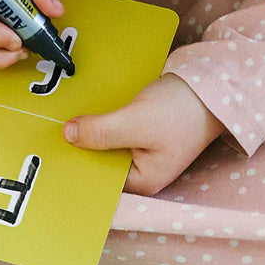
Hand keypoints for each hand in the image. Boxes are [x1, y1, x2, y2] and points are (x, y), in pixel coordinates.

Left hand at [62, 73, 225, 194]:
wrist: (214, 82)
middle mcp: (142, 172)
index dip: (77, 164)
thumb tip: (67, 135)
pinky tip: (84, 110)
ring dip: (89, 131)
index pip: (99, 179)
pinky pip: (113, 129)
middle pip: (100, 162)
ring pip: (105, 144)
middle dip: (81, 146)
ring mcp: (143, 151)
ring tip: (63, 119)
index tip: (52, 152)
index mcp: (143, 181)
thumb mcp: (137, 121)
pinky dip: (102, 120)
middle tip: (50, 132)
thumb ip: (101, 132)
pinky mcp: (142, 131)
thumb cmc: (183, 109)